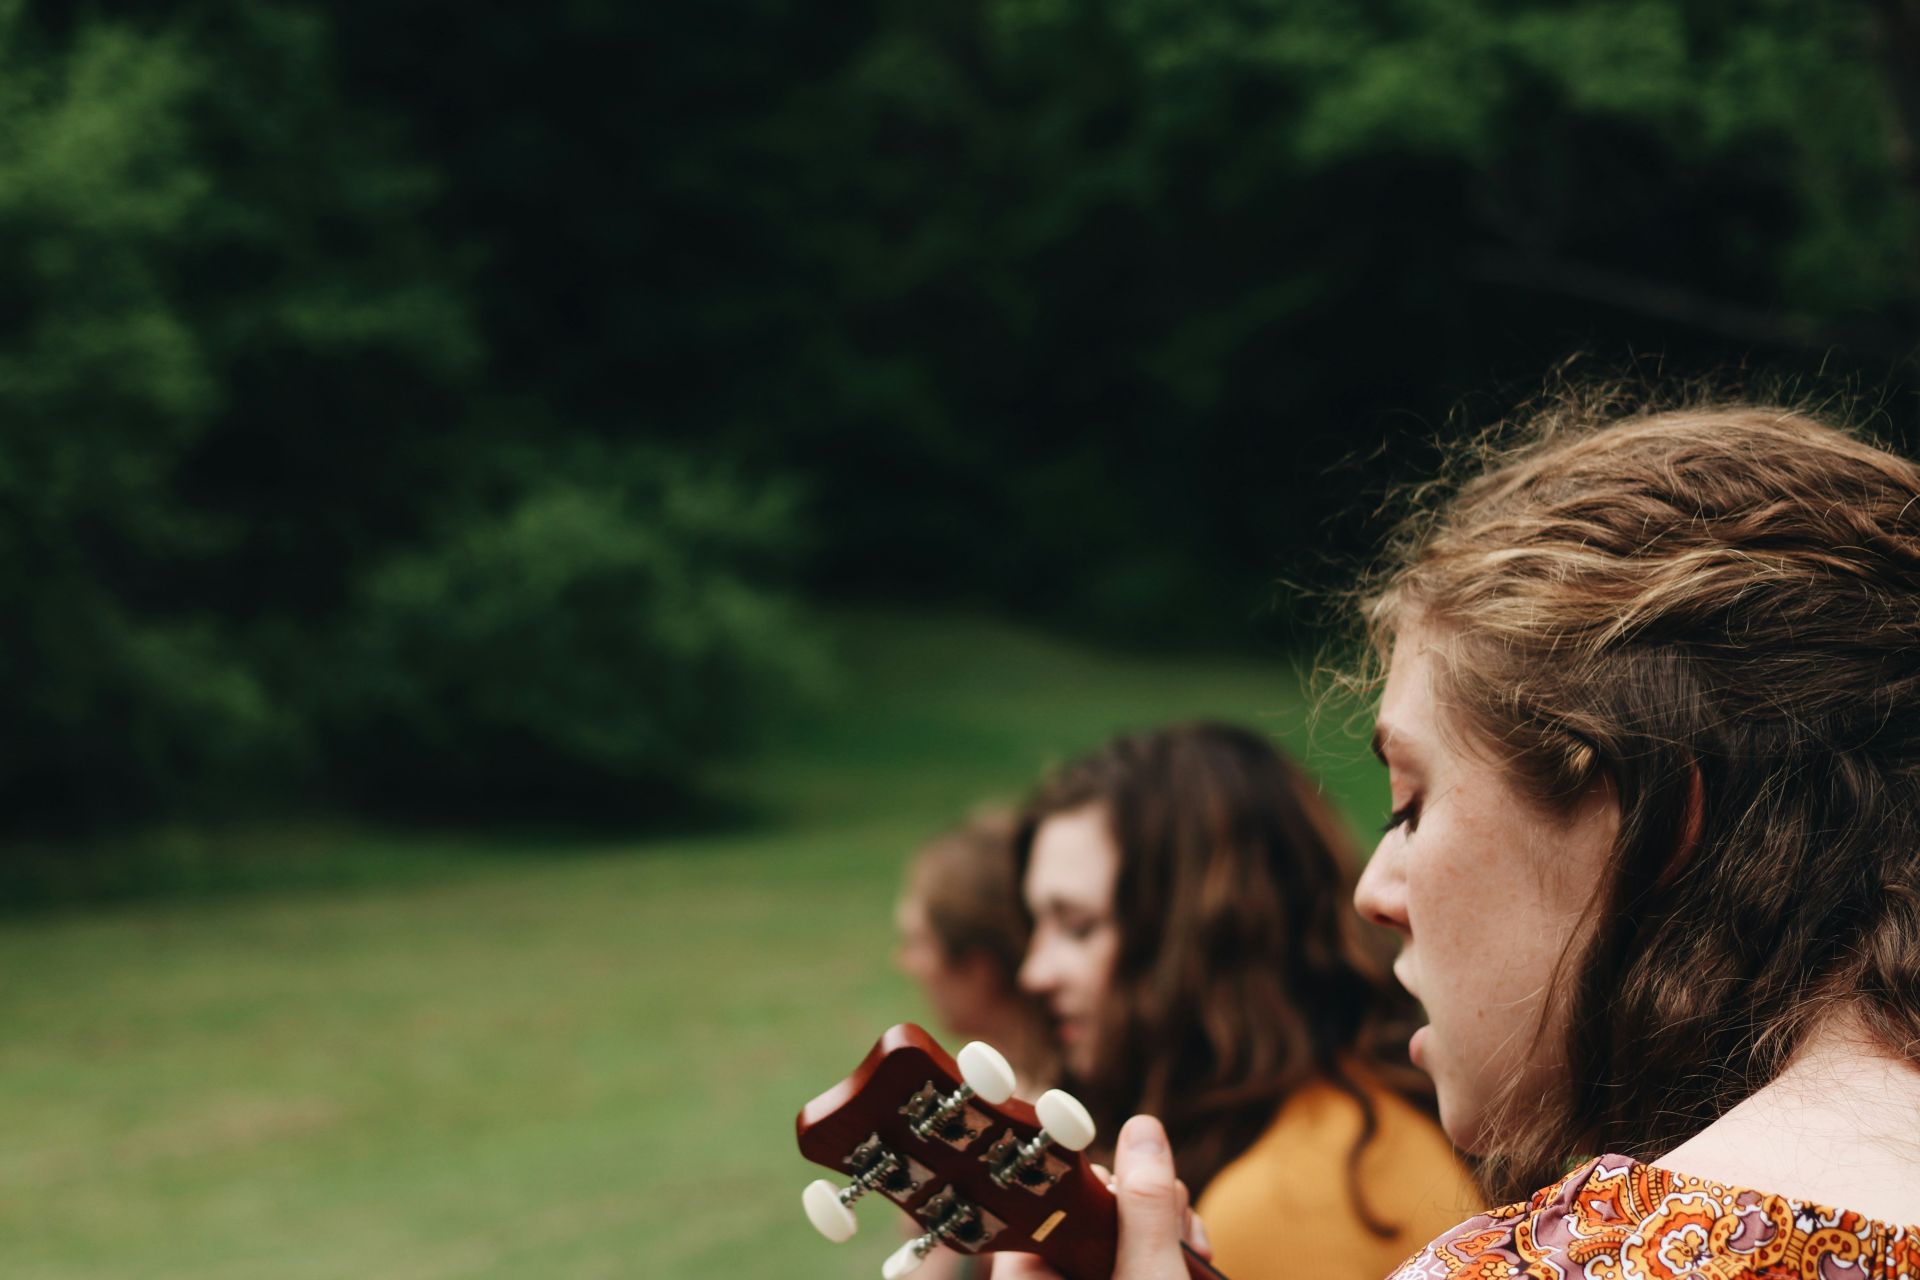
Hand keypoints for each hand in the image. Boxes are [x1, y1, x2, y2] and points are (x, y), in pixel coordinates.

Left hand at [993, 1115, 1208, 1279]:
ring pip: (1124, 1222)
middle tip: (1175, 1228)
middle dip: (1145, 1208)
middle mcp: (1054, 1273)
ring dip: (1168, 1226)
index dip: (1092, 1188)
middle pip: (1094, 1208)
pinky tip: (1196, 1255)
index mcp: (1035, 1274)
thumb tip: (1141, 1125)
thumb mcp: (1149, 1274)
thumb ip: (1145, 1205)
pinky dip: (1172, 1244)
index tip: (1124, 1184)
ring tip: (1192, 1249)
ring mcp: (1089, 1275)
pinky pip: (1142, 1243)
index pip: (1047, 1205)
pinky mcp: (1123, 1276)